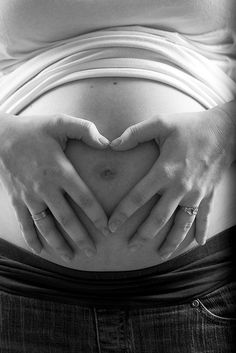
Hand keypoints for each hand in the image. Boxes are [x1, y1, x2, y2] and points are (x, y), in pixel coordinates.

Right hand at [0, 113, 109, 259]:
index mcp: (60, 171)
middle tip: (92, 252)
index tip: (107, 229)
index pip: (83, 198)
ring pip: (46, 227)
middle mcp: (45, 188)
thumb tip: (107, 142)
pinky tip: (39, 251)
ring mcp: (29, 197)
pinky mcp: (16, 200)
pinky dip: (31, 238)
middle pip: (67, 219)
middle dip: (81, 237)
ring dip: (58, 244)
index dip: (96, 215)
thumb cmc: (33, 129)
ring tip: (71, 257)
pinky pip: (25, 224)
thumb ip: (85, 130)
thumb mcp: (60, 122)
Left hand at [108, 107, 235, 258]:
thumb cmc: (191, 126)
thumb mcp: (161, 123)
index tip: (111, 226)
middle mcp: (180, 187)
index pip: (138, 197)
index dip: (123, 213)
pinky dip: (201, 231)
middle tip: (130, 247)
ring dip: (170, 241)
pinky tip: (198, 243)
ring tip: (160, 255)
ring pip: (181, 224)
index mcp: (164, 171)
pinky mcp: (208, 194)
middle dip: (143, 235)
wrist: (226, 130)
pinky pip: (204, 217)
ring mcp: (196, 194)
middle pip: (158, 218)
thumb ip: (135, 133)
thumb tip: (112, 144)